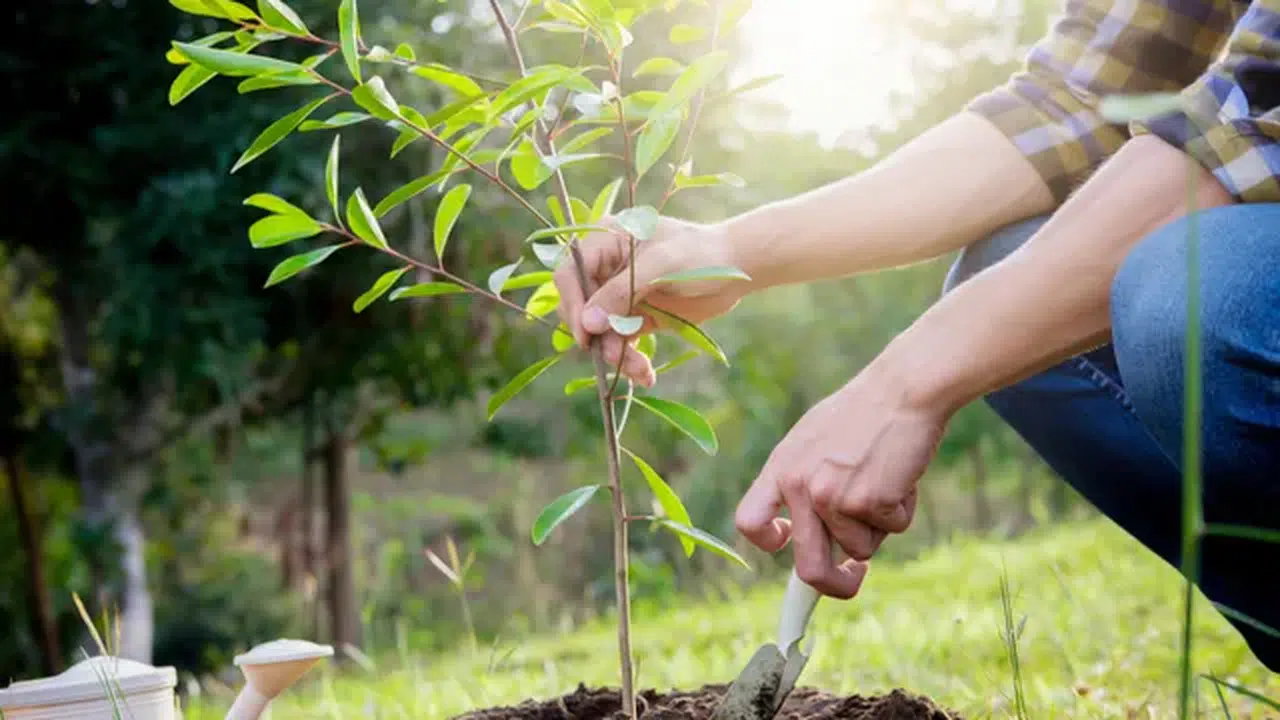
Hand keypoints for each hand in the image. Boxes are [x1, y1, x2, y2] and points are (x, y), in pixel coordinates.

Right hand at [552, 215, 750, 386]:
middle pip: (581, 308)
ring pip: (601, 332)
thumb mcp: (661, 266)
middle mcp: (607, 269)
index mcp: (606, 241)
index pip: (570, 274)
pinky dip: (630, 360)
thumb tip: (587, 323)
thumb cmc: (701, 254)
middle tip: (614, 356)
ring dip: (615, 354)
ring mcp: (620, 295)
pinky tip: (645, 375)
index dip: (573, 304)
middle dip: (597, 336)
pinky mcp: (635, 317)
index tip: (586, 334)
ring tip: (640, 370)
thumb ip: (621, 292)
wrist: (738, 269)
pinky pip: (621, 342)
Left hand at [734, 361, 947, 598]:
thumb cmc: (864, 413)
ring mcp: (833, 497)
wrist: (903, 389)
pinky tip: (902, 474)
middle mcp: (800, 486)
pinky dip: (903, 510)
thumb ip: (804, 481)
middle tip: (853, 578)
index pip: (749, 522)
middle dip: (834, 586)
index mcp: (780, 468)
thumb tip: (806, 533)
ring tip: (887, 479)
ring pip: (862, 547)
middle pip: (808, 567)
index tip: (788, 545)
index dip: (768, 542)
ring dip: (880, 525)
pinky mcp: (870, 502)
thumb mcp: (814, 440)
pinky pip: (893, 529)